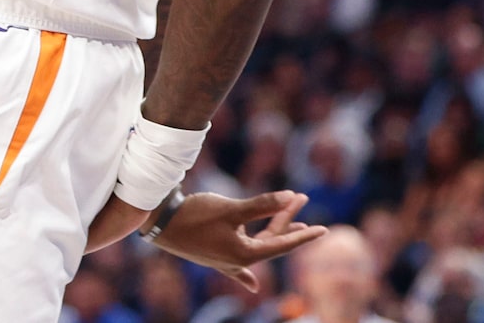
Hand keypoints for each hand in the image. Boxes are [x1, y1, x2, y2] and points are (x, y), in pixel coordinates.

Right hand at [151, 190, 324, 289]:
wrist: (159, 223)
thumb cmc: (195, 215)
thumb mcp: (231, 209)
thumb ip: (262, 205)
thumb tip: (291, 197)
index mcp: (246, 254)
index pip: (282, 243)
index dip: (303, 234)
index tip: (324, 229)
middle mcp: (239, 261)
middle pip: (270, 240)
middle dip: (286, 219)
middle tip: (301, 200)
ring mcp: (226, 261)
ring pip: (257, 246)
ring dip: (273, 232)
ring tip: (291, 223)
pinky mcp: (214, 257)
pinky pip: (237, 266)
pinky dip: (246, 273)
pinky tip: (252, 286)